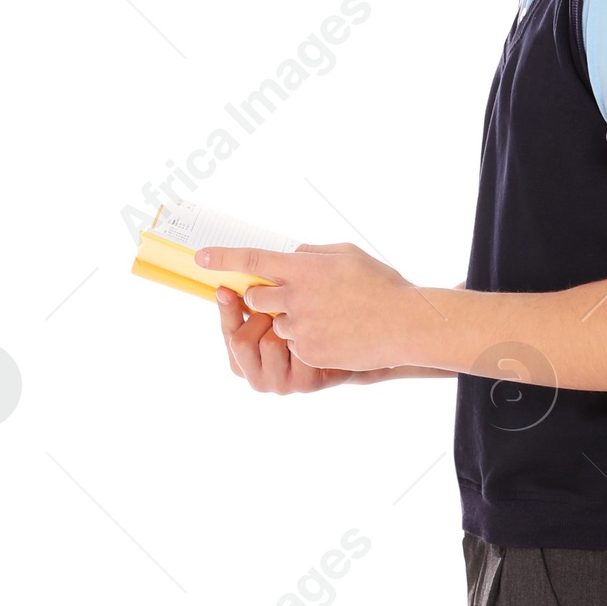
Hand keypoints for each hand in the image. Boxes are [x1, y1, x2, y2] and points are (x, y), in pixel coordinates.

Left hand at [194, 241, 438, 373]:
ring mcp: (301, 327)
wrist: (406, 325)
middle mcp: (296, 297)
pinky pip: (296, 346)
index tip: (200, 257)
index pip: (252, 259)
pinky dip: (310, 342)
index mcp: (304, 269)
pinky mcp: (309, 352)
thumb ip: (313, 254)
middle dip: (264, 297)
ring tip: (330, 320)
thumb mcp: (348, 255)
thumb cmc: (383, 287)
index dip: (223, 257)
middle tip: (290, 298)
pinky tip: (337, 337)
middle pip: (256, 297)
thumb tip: (291, 256)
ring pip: (278, 325)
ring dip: (293, 323)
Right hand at [213, 283, 355, 394]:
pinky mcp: (306, 384)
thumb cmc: (303, 331)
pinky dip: (308, 334)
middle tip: (278, 310)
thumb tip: (222, 289)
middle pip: (241, 342)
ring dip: (285, 325)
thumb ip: (247, 309)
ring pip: (270, 343)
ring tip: (301, 321)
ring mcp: (282, 386)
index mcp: (241, 366)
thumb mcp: (269, 320)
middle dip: (259, 319)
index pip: (227, 335)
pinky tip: (319, 331)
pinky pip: (298, 348)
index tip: (226, 289)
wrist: (347, 352)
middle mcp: (259, 381)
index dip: (227, 311)